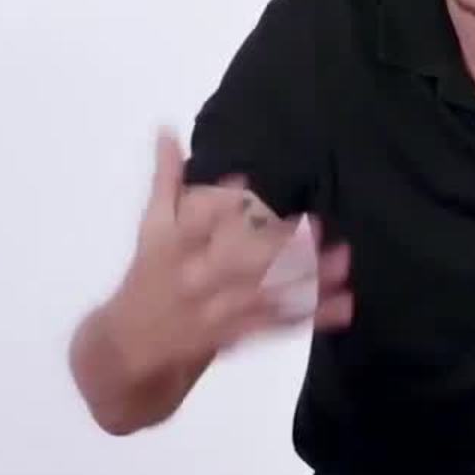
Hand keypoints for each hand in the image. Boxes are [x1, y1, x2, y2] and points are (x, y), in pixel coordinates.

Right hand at [102, 129, 352, 378]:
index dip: (218, 205)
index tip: (247, 182)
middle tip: (318, 226)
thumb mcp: (151, 226)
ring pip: (266, 294)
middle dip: (279, 247)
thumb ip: (165, 178)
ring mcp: (217, 311)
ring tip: (343, 261)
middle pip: (239, 262)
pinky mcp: (236, 335)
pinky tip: (342, 304)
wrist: (132, 346)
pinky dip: (310, 316)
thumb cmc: (149, 275)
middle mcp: (196, 279)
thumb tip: (166, 129)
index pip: (196, 224)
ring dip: (307, 280)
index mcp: (173, 247)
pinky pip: (277, 325)